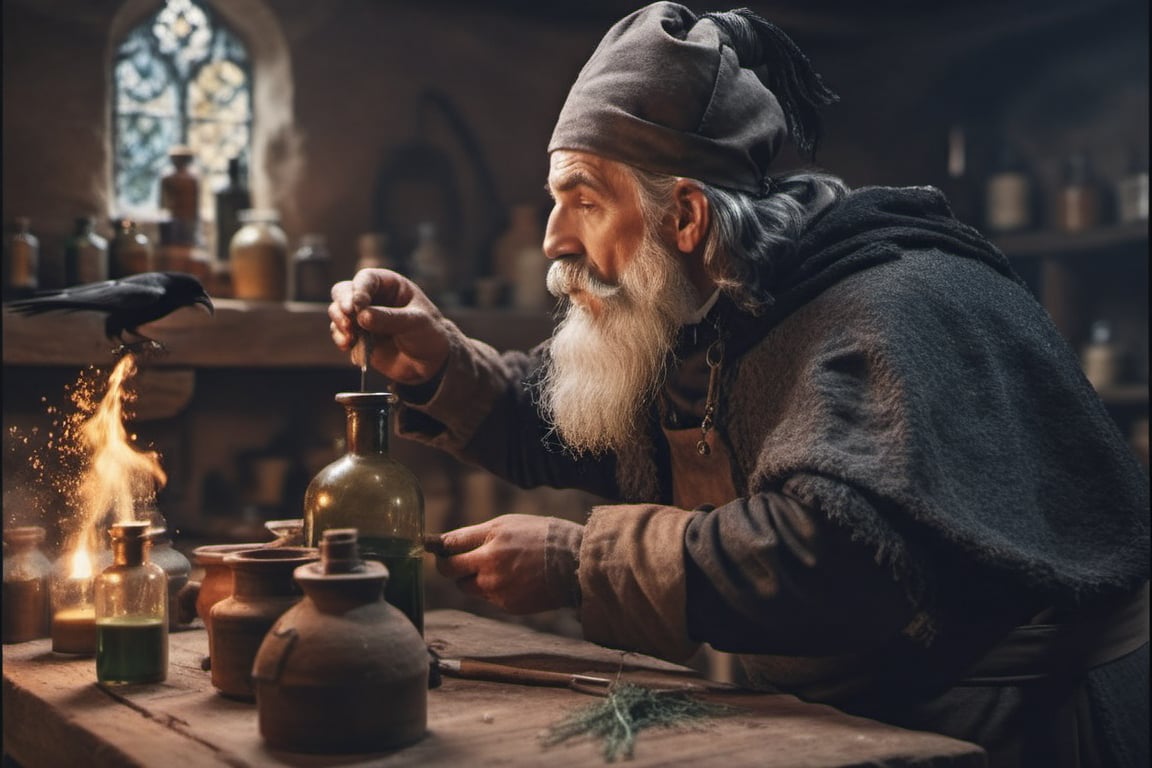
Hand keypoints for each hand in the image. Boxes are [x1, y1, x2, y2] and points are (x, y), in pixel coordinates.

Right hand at [328, 268, 451, 384]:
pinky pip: (341, 334)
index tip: (357, 306)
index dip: (358, 290)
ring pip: (338, 312)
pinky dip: (341, 339)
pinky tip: (349, 347)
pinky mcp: (358, 336)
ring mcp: (363, 318)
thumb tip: (362, 316)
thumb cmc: (429, 334)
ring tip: (349, 338)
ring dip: (339, 324)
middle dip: (342, 305)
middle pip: (343, 291)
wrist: (431, 363)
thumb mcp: (415, 322)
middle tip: (348, 319)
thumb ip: (390, 319)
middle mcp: (373, 298)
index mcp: (390, 285)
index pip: (366, 279)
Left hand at [429, 514, 582, 613]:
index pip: (448, 546)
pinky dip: (491, 589)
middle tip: (455, 561)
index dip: (438, 547)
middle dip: (449, 566)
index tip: (435, 547)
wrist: (575, 564)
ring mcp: (497, 589)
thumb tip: (444, 543)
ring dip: (470, 579)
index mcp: (491, 540)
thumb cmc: (542, 536)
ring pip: (466, 587)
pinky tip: (511, 579)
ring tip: (491, 568)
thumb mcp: (509, 524)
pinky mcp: (506, 605)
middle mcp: (490, 566)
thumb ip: (475, 534)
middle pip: (449, 571)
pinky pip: (486, 597)